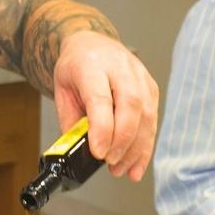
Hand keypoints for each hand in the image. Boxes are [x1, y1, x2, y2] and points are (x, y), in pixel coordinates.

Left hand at [53, 31, 158, 179]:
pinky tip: (137, 164)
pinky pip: (153, 119)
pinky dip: (145, 145)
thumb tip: (79, 150)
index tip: (98, 152)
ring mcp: (140, 77)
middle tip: (110, 163)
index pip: (101, 98)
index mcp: (93, 66)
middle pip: (130, 106)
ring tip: (122, 170)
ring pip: (146, 114)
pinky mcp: (151, 88)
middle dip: (122, 140)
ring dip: (136, 148)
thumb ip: (70, 119)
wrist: (91, 44)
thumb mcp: (62, 90)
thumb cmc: (75, 67)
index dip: (102, 128)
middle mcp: (121, 68)